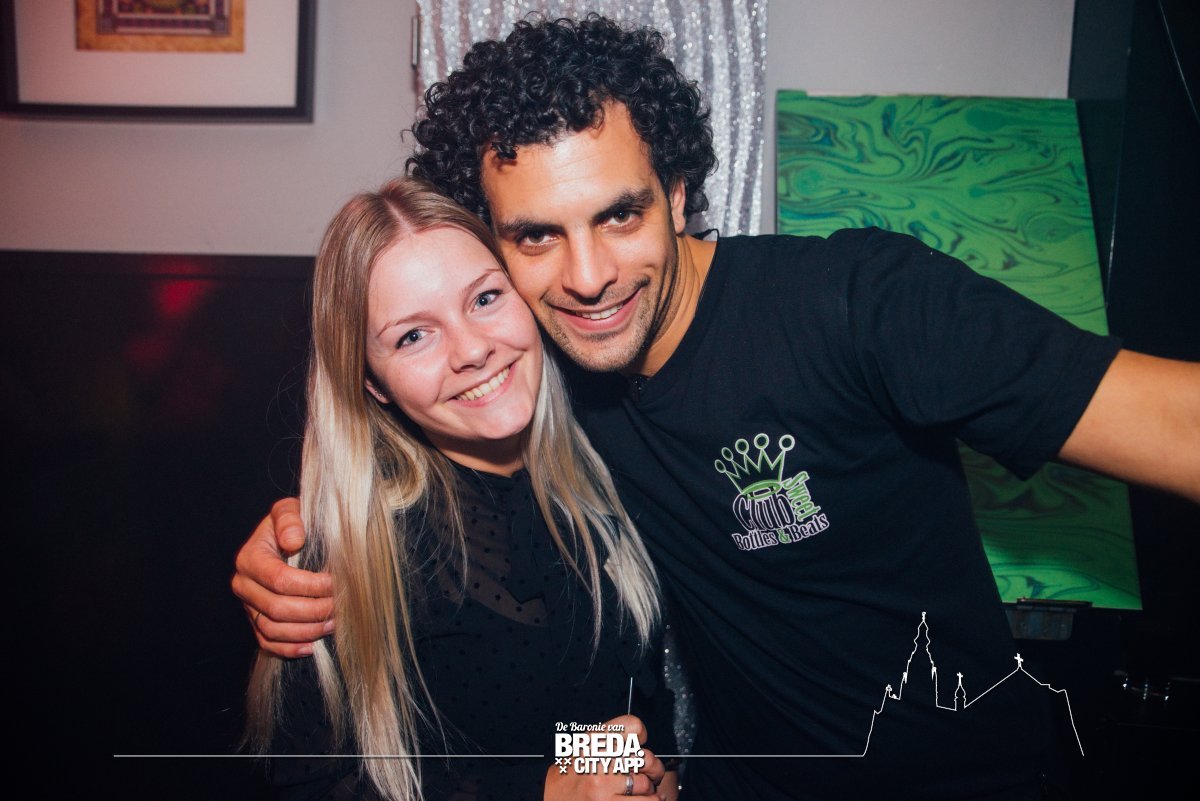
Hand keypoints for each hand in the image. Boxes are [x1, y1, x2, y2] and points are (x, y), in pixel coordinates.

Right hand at [231, 497, 334, 657]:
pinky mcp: (255, 620)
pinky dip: (289, 648)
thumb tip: (294, 540)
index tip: (337, 583)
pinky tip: (312, 646)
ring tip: (334, 623)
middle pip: (277, 609)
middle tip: (341, 606)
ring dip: (306, 631)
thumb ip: (290, 519)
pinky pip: (267, 642)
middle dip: (314, 610)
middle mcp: (244, 584)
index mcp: (250, 558)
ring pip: (273, 629)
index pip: (280, 580)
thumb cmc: (293, 524)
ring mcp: (248, 605)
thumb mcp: (290, 510)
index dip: (311, 586)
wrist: (285, 536)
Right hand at [544, 715, 671, 799]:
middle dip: (651, 768)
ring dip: (648, 791)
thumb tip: (640, 740)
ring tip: (637, 793)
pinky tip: (642, 800)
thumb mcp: (580, 749)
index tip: (638, 745)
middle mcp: (597, 761)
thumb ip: (607, 740)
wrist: (546, 800)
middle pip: (645, 757)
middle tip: (645, 774)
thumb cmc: (565, 780)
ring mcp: (602, 785)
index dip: (641, 736)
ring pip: (647, 784)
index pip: (632, 726)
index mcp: (591, 741)